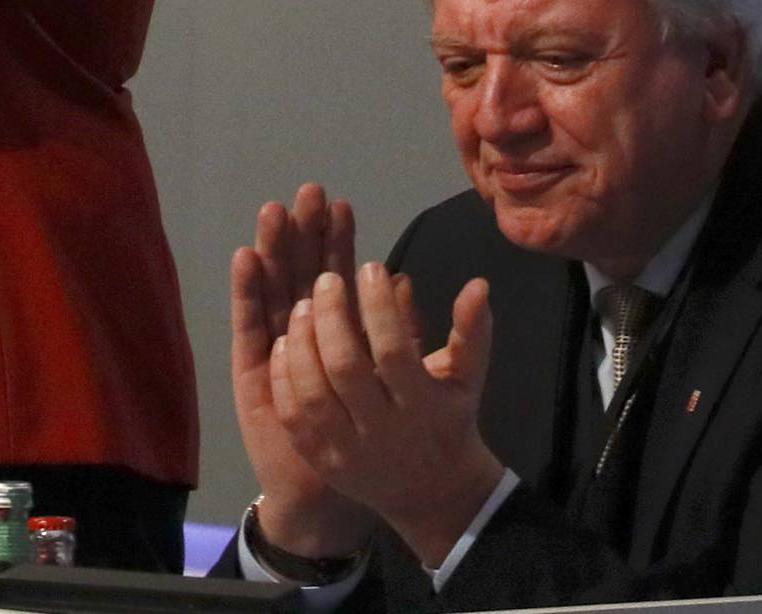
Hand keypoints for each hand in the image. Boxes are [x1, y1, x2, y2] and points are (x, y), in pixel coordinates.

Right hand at [231, 186, 373, 559]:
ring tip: (276, 212)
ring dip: (274, 250)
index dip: (337, 241)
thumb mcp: (397, 382)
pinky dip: (247, 291)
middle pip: (301, 271)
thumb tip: (406, 280)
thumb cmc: (367, 432)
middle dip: (305, 233)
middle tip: (309, 193)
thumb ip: (404, 335)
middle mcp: (303, 327)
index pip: (335, 274)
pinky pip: (250, 325)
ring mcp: (275, 344)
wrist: (328, 494)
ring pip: (275, 288)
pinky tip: (248, 258)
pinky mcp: (252, 368)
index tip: (342, 205)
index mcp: (337, 328)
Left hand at [269, 265, 504, 572]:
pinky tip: (282, 342)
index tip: (370, 266)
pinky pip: (294, 418)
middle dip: (331, 317)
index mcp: (422, 407)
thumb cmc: (449, 420)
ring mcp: (348, 451)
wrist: (433, 494)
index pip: (394, 351)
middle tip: (326, 278)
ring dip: (301, 343)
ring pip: (313, 393)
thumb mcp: (467, 377)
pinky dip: (284, 377)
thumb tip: (478, 283)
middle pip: (345, 369)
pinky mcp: (322, 461)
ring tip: (301, 305)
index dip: (379, 307)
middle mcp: (383, 432)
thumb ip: (472, 330)